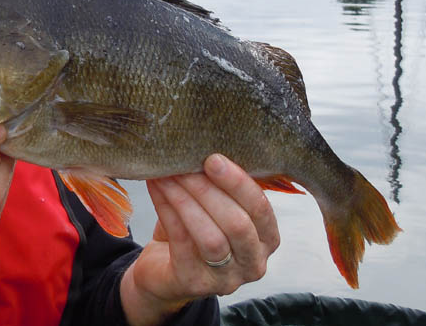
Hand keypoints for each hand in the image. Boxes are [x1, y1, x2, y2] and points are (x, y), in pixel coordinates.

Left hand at [120, 154, 279, 325]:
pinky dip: (167, 209)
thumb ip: (221, 183)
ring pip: (211, 237)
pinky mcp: (194, 283)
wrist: (162, 269)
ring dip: (186, 200)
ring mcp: (226, 279)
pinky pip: (181, 241)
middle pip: (238, 224)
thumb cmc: (194, 228)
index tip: (212, 157)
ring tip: (167, 174)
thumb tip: (205, 141)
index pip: (261, 209)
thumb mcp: (216, 205)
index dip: (238, 182)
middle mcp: (253, 263)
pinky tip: (157, 187)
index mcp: (267, 239)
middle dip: (209, 189)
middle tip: (185, 163)